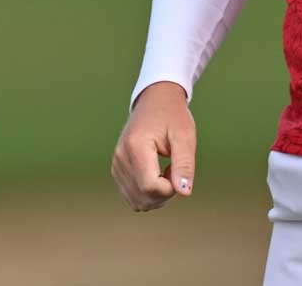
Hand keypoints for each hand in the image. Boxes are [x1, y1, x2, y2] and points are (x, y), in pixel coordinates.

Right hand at [111, 81, 195, 210]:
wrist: (155, 100)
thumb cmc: (173, 116)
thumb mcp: (184, 136)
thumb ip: (184, 165)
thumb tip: (184, 192)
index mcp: (136, 146)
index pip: (150, 187)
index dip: (170, 189)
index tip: (178, 171)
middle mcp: (121, 157)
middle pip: (143, 198)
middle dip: (165, 194)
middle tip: (174, 171)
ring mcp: (116, 164)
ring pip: (137, 201)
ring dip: (157, 195)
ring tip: (165, 171)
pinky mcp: (117, 169)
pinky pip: (132, 196)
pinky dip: (148, 193)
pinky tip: (156, 174)